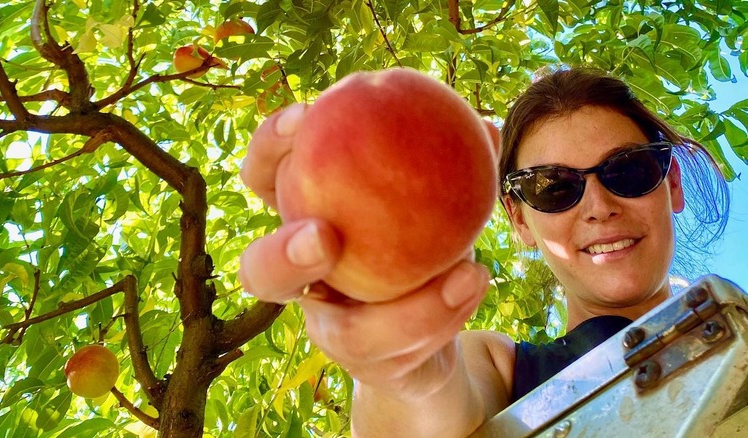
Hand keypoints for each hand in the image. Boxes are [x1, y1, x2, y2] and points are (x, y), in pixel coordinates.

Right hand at [239, 103, 489, 399]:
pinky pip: (402, 349)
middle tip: (324, 237)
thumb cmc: (419, 243)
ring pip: (343, 335)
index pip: (265, 181)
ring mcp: (332, 330)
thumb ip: (450, 165)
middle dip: (280, 256)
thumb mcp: (434, 199)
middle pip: (260, 275)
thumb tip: (487, 126)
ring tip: (465, 270)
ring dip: (405, 309)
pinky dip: (445, 314)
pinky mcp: (369, 366)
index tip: (305, 116)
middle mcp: (305, 283)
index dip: (270, 148)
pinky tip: (477, 279)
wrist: (430, 327)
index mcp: (305, 223)